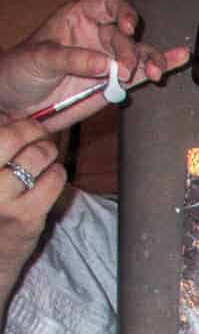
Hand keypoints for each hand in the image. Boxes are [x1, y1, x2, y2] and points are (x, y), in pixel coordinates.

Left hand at [0, 0, 188, 132]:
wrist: (18, 105)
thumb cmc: (20, 71)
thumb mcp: (40, 59)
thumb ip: (72, 58)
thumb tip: (105, 64)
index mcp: (76, 20)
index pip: (105, 7)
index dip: (120, 13)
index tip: (127, 28)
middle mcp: (96, 38)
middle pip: (125, 37)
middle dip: (129, 52)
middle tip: (124, 70)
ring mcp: (108, 62)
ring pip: (139, 55)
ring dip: (151, 61)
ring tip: (155, 73)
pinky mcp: (114, 84)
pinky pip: (141, 74)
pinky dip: (160, 66)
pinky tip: (179, 58)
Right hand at [0, 120, 65, 309]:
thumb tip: (14, 117)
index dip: (10, 120)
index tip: (18, 121)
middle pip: (11, 135)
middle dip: (31, 130)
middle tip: (38, 134)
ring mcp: (0, 199)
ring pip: (35, 156)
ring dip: (47, 151)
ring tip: (45, 155)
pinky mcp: (25, 216)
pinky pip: (53, 180)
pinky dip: (57, 173)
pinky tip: (52, 177)